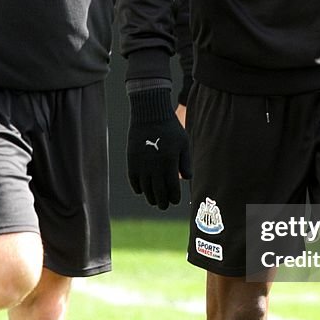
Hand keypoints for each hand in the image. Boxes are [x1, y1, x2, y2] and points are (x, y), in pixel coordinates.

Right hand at [127, 88, 190, 209]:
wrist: (149, 114)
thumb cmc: (170, 129)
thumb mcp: (184, 143)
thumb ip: (186, 162)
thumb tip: (187, 179)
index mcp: (169, 163)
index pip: (172, 189)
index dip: (174, 198)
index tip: (175, 201)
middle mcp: (155, 167)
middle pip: (158, 193)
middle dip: (163, 202)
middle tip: (165, 205)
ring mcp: (141, 165)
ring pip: (145, 190)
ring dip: (150, 197)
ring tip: (155, 200)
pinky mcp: (132, 161)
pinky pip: (134, 181)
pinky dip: (138, 188)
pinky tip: (143, 190)